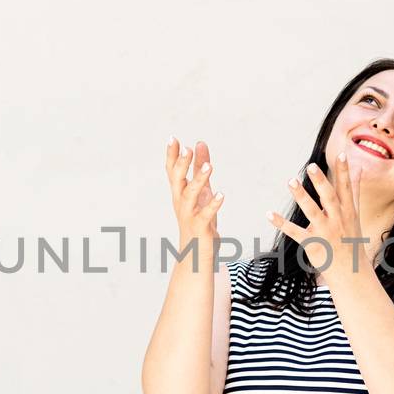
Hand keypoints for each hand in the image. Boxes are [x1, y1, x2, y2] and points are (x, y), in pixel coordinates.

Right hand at [165, 136, 223, 254]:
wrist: (195, 255)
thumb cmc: (198, 220)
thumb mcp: (200, 191)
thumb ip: (199, 168)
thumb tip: (199, 144)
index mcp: (180, 193)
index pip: (173, 171)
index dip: (172, 156)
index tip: (173, 138)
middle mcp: (181, 203)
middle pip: (177, 181)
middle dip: (181, 165)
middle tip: (187, 149)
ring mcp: (189, 215)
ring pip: (190, 195)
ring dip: (199, 180)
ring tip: (209, 167)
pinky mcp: (201, 228)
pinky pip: (205, 215)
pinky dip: (213, 205)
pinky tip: (222, 195)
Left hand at [268, 155, 364, 276]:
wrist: (351, 272)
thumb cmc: (351, 240)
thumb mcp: (356, 214)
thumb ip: (355, 191)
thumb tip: (360, 169)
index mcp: (347, 211)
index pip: (346, 188)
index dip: (343, 172)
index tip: (341, 155)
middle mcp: (337, 219)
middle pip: (329, 198)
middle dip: (321, 182)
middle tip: (311, 166)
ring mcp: (325, 232)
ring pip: (312, 212)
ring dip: (301, 196)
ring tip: (291, 181)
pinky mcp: (312, 244)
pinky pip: (295, 232)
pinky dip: (282, 223)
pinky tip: (269, 214)